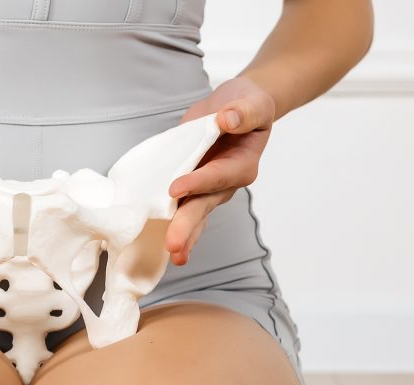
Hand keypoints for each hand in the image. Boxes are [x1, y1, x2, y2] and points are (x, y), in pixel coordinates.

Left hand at [165, 76, 275, 265]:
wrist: (237, 108)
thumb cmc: (248, 106)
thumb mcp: (254, 102)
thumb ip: (244, 112)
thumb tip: (227, 119)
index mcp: (242, 165)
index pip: (218, 176)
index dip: (198, 182)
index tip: (176, 188)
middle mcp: (225, 184)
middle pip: (203, 206)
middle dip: (187, 226)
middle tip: (173, 245)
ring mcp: (207, 189)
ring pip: (193, 215)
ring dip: (181, 234)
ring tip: (173, 254)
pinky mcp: (191, 187)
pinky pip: (180, 207)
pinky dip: (169, 222)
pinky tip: (158, 241)